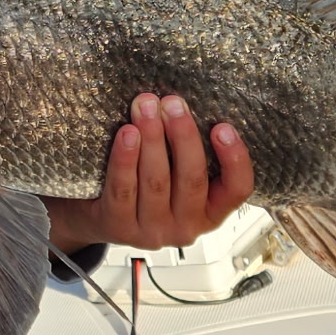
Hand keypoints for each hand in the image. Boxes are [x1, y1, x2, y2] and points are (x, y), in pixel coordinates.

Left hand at [43, 93, 253, 254]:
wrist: (98, 215)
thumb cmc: (144, 185)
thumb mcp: (176, 175)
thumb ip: (186, 151)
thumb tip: (183, 104)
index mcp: (210, 212)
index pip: (236, 190)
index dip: (235, 159)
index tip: (222, 126)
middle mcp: (186, 227)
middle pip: (192, 179)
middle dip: (183, 136)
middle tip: (173, 103)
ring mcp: (153, 231)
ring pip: (156, 181)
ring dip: (152, 139)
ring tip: (147, 107)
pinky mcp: (120, 227)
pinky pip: (123, 188)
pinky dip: (125, 159)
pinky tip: (127, 133)